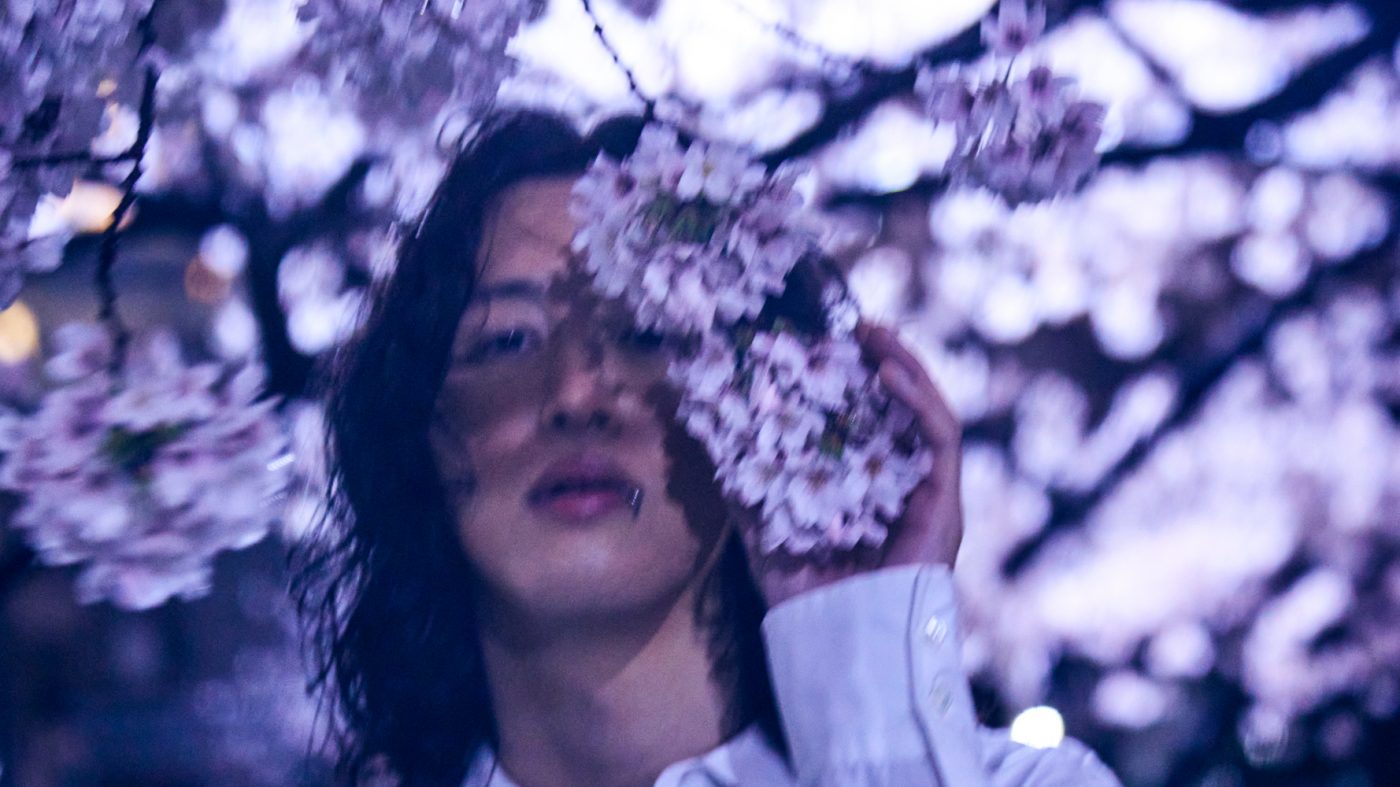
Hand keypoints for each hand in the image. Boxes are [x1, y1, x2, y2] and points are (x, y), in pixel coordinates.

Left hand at [738, 321, 964, 609]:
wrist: (840, 648)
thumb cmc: (807, 603)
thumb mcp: (766, 534)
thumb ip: (748, 495)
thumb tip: (716, 449)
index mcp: (873, 494)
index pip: (873, 424)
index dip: (856, 382)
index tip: (829, 345)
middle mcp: (908, 490)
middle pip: (905, 411)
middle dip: (886, 361)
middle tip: (856, 325)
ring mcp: (931, 497)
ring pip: (929, 414)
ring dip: (906, 366)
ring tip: (874, 333)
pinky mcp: (946, 504)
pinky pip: (940, 438)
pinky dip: (918, 399)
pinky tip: (888, 372)